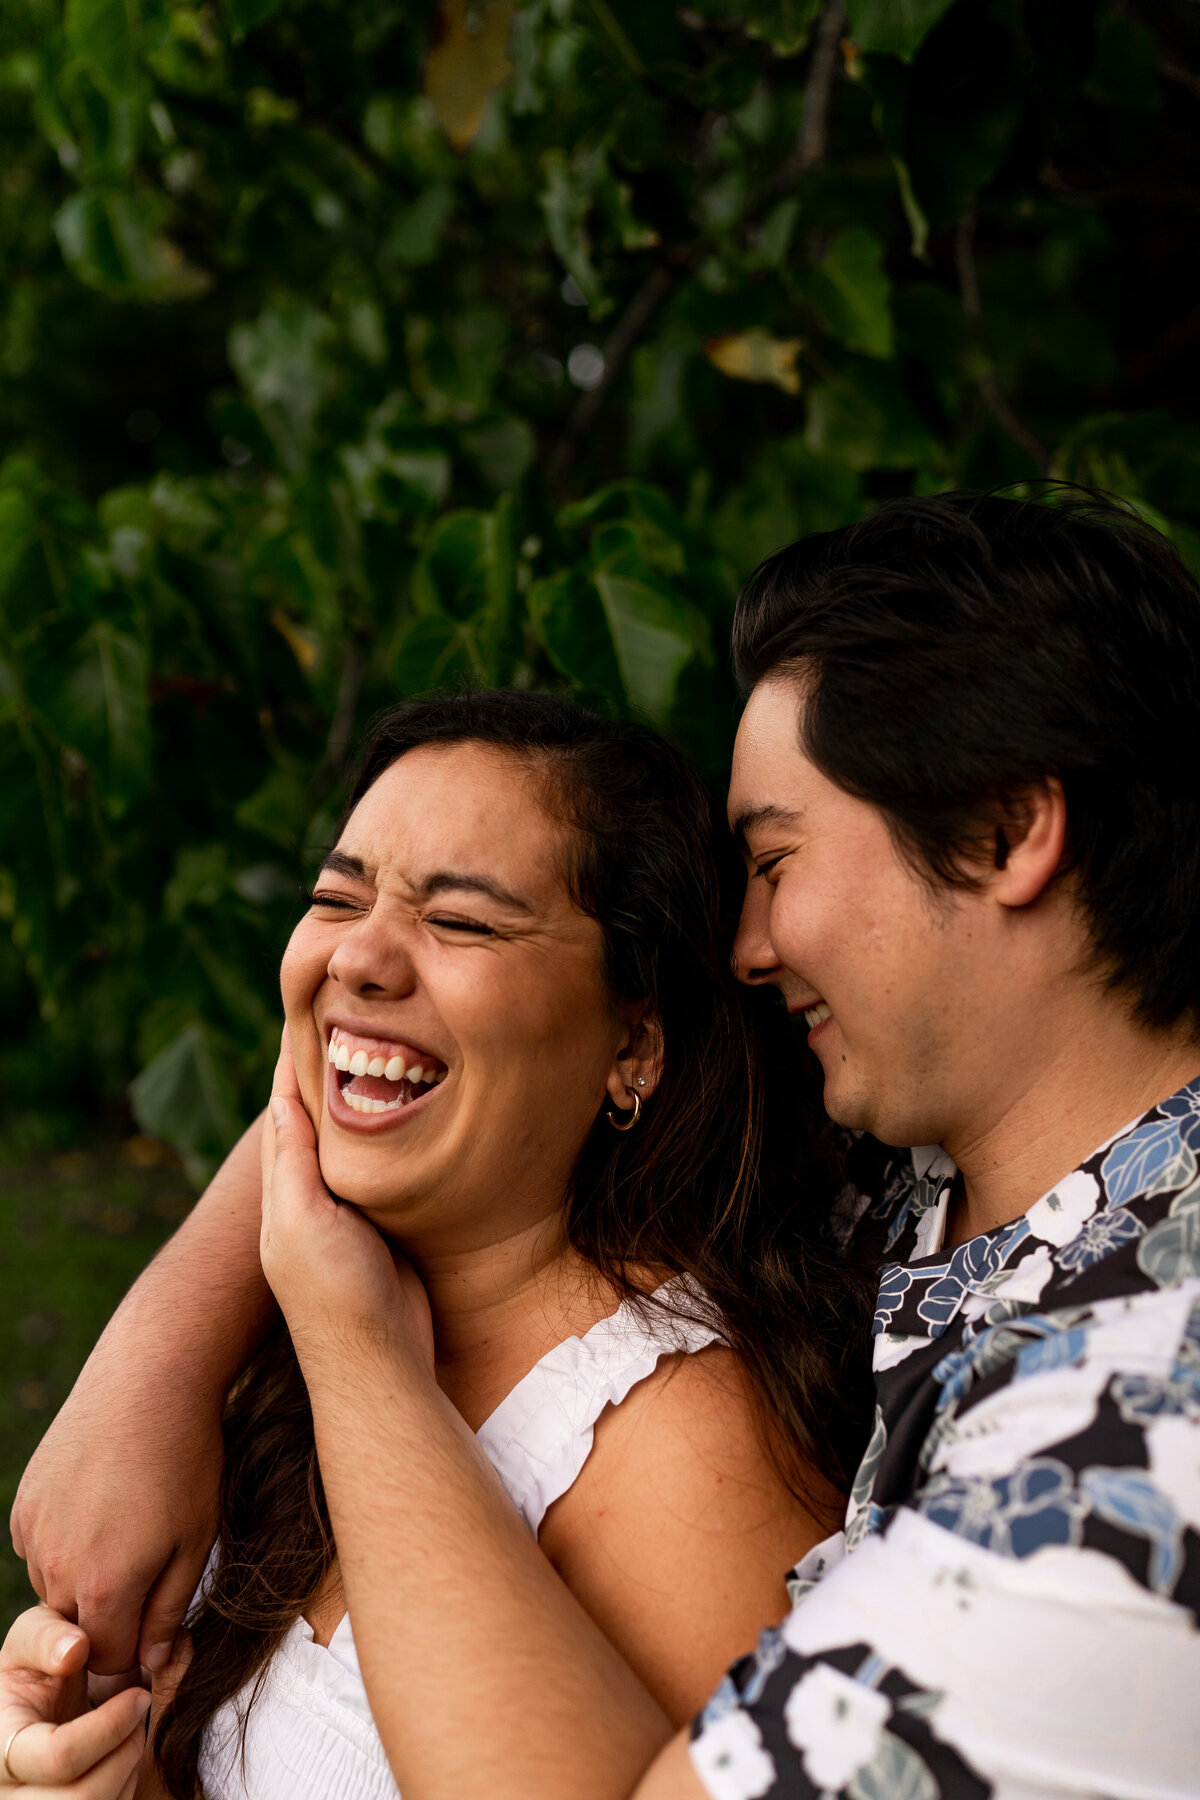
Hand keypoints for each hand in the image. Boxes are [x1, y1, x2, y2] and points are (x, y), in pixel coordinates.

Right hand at [0, 1608, 148, 1796]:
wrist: (31, 1703)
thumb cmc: (34, 1666)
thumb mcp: (30, 1635)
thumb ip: (46, 1635)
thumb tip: (74, 1651)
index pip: (59, 1757)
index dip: (109, 1726)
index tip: (138, 1695)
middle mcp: (9, 1794)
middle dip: (125, 1754)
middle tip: (140, 1716)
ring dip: (128, 1771)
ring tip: (133, 1730)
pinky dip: (124, 1787)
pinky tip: (122, 1753)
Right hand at [11, 1386, 220, 1679]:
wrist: (147, 1383)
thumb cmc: (185, 1460)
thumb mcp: (196, 1540)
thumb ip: (168, 1611)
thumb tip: (149, 1662)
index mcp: (105, 1588)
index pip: (111, 1659)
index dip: (139, 1644)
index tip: (159, 1612)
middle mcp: (57, 1570)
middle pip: (79, 1627)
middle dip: (111, 1612)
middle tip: (146, 1558)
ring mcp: (33, 1535)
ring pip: (55, 1588)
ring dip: (83, 1577)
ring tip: (124, 1524)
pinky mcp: (23, 1506)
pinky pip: (38, 1549)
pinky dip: (63, 1542)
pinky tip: (97, 1503)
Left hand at [261, 1030, 434, 1373]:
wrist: (383, 1365)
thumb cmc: (337, 1296)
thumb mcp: (302, 1223)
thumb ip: (293, 1164)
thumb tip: (282, 1098)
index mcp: (286, 1198)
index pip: (285, 1117)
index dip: (294, 1069)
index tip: (305, 1017)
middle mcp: (314, 1205)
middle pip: (319, 1126)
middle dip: (329, 1079)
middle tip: (348, 1024)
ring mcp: (353, 1220)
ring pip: (357, 1148)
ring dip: (365, 1107)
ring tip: (383, 1056)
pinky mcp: (390, 1233)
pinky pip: (389, 1174)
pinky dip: (395, 1142)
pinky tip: (415, 1121)